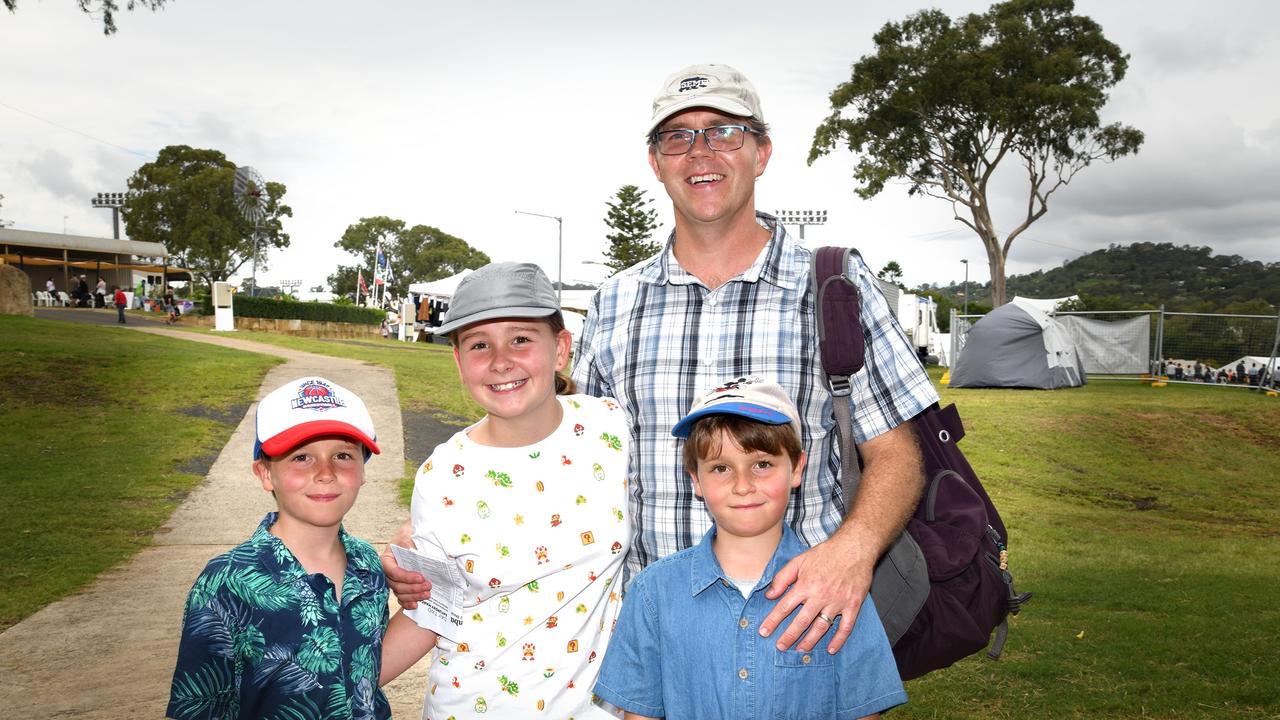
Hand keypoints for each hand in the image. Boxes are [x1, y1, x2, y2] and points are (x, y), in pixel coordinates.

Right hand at [380, 519, 431, 608]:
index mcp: (387, 558)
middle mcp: (390, 570)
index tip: (420, 577)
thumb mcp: (410, 533)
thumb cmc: (412, 532)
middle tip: (427, 585)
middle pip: (396, 584)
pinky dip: (408, 602)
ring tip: (427, 594)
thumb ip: (410, 542)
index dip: (405, 576)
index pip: (392, 571)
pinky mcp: (403, 585)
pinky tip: (416, 604)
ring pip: (400, 592)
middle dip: (412, 588)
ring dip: (413, 595)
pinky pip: (401, 597)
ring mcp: (396, 579)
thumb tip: (414, 551)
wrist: (418, 534)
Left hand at [759, 539, 873, 654]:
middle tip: (780, 647)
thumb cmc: (826, 553)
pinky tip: (831, 649)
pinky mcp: (853, 605)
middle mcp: (820, 595)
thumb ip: (782, 578)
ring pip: (822, 626)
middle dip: (789, 636)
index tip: (764, 632)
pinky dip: (839, 640)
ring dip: (810, 640)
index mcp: (806, 585)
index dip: (773, 621)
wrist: (854, 547)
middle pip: (802, 621)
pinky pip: (846, 627)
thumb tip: (769, 595)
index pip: (785, 607)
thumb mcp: (799, 560)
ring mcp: (838, 601)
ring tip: (800, 650)